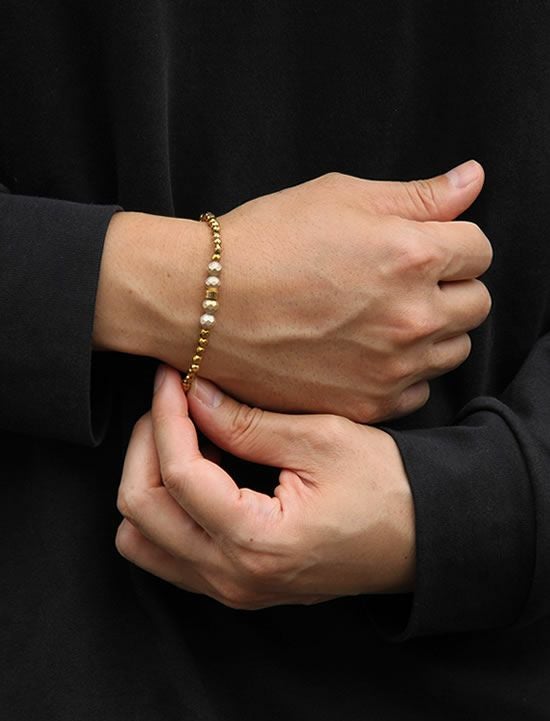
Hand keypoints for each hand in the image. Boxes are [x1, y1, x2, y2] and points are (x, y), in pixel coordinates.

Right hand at [95, 160, 491, 421]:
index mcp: (412, 256)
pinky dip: (403, 374)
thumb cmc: (264, 242)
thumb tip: (473, 180)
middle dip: (450, 286)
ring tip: (383, 316)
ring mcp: (391, 368)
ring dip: (433, 331)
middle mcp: (412, 318)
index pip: (479, 249)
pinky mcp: (366, 405)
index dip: (452, 241)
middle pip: (476, 303)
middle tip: (403, 280)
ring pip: (452, 350)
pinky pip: (417, 392)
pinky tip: (368, 354)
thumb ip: (418, 195)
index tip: (422, 244)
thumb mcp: (340, 196)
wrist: (201, 305)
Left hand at [115, 367, 415, 607]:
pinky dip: (168, 507)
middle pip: (139, 511)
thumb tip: (195, 395)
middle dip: (146, 446)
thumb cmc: (388, 489)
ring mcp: (232, 588)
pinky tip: (202, 470)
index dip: (167, 415)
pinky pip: (169, 550)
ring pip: (142, 538)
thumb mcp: (322, 442)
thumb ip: (248, 423)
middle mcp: (233, 577)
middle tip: (173, 403)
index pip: (178, 474)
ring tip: (184, 439)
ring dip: (150, 481)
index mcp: (256, 542)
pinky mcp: (236, 584)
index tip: (174, 375)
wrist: (424, 539)